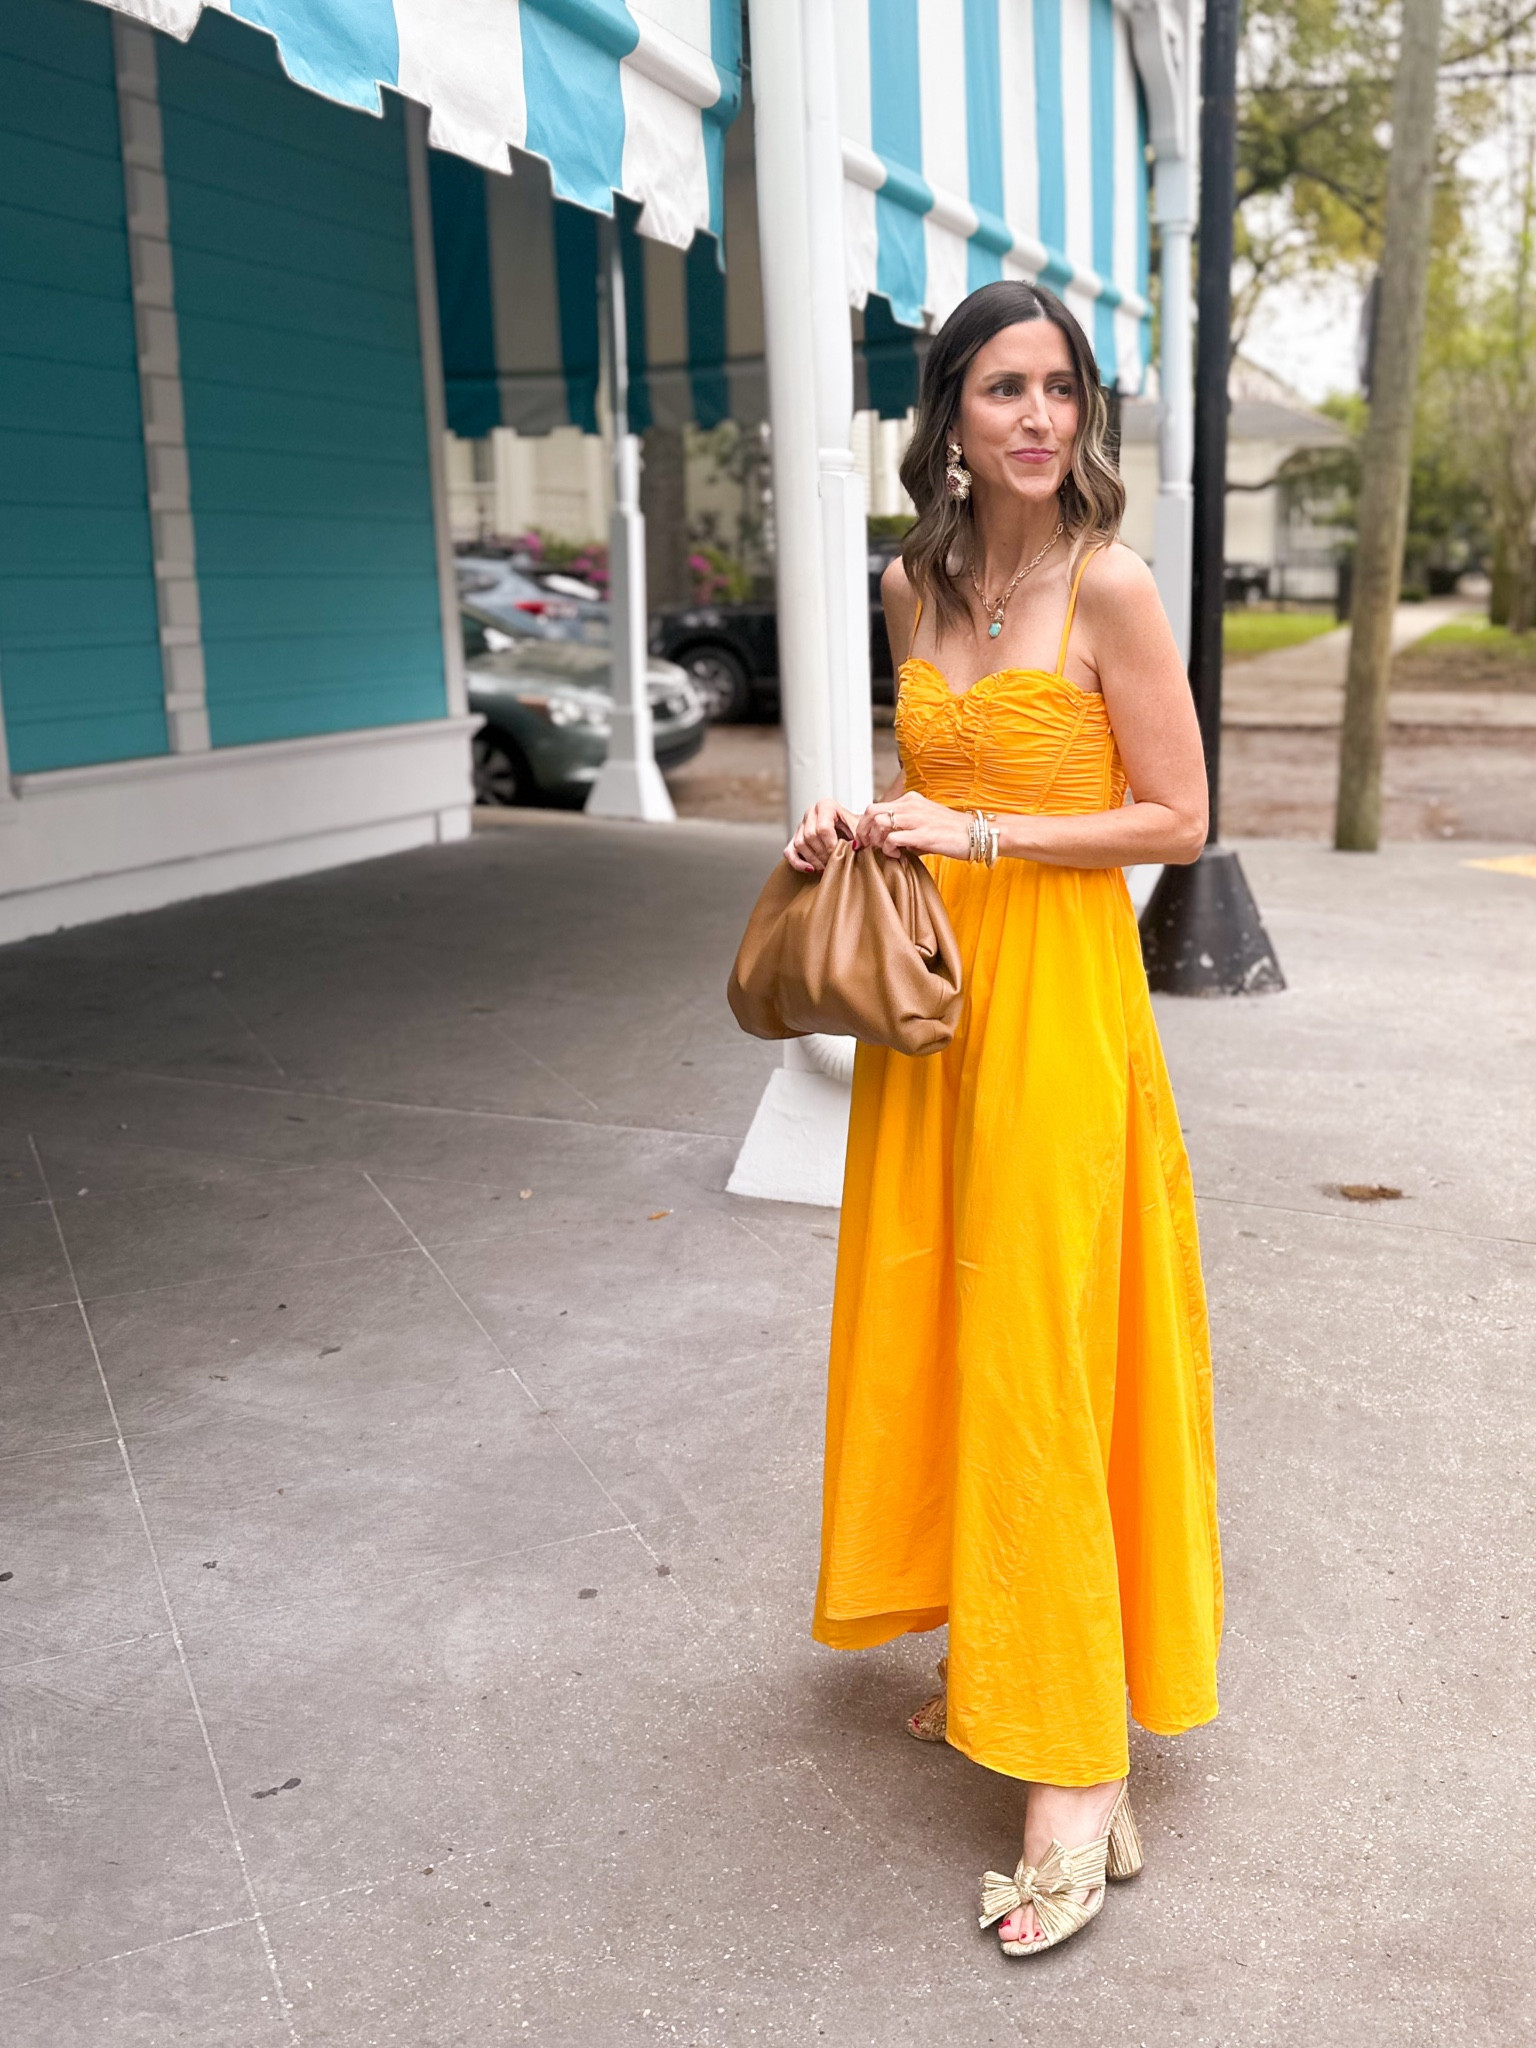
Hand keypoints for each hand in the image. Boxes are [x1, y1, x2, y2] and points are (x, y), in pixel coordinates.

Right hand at [785, 798, 859, 872]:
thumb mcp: (859, 827)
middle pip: (810, 836)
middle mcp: (810, 813)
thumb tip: (855, 847)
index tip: (840, 855)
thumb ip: (859, 835)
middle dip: (823, 854)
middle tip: (834, 864)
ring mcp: (800, 826)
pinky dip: (798, 863)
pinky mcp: (795, 839)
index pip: (823, 828)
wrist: (850, 830)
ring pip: (800, 844)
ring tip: (826, 868)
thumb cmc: (854, 827)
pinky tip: (810, 869)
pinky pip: (789, 852)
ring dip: (813, 860)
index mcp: (825, 805)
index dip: (831, 845)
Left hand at [857, 791, 971, 861]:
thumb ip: (903, 827)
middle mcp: (911, 805)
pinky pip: (893, 838)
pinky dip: (889, 849)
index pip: (875, 807)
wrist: (976, 833)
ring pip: (879, 823)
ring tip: (886, 850)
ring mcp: (916, 818)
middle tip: (867, 847)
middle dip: (864, 831)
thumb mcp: (923, 822)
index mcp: (910, 800)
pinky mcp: (923, 834)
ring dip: (876, 840)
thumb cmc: (950, 831)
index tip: (864, 840)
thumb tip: (884, 841)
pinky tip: (897, 855)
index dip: (864, 825)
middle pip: (872, 812)